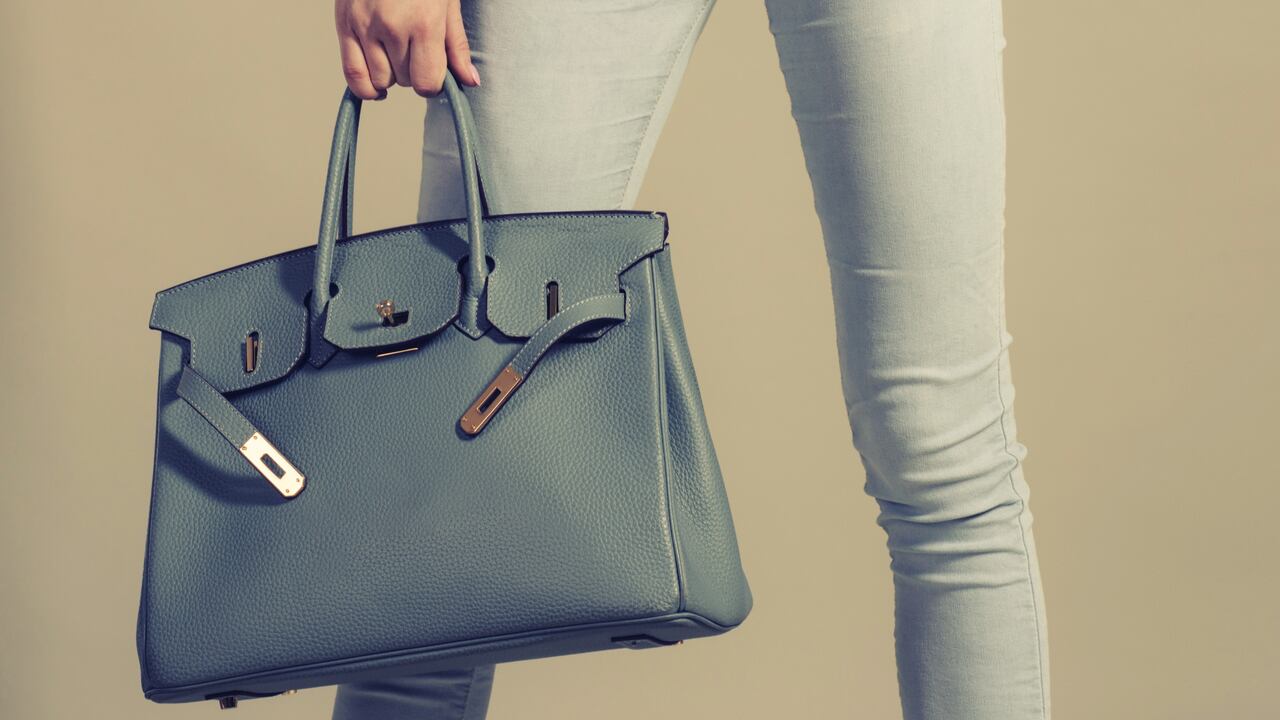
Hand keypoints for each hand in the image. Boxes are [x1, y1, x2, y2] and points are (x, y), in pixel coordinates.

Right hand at [334, 0, 480, 99]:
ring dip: (390, 75)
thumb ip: (457, 47)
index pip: (427, 82)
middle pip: (404, 81)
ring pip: (380, 80)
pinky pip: (352, 74)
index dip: (433, 83)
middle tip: (415, 49)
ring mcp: (364, 26)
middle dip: (413, 72)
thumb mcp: (447, 5)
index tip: (434, 71)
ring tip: (396, 53)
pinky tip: (376, 87)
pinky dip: (365, 87)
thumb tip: (470, 82)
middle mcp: (391, 27)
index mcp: (423, 23)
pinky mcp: (344, 24)